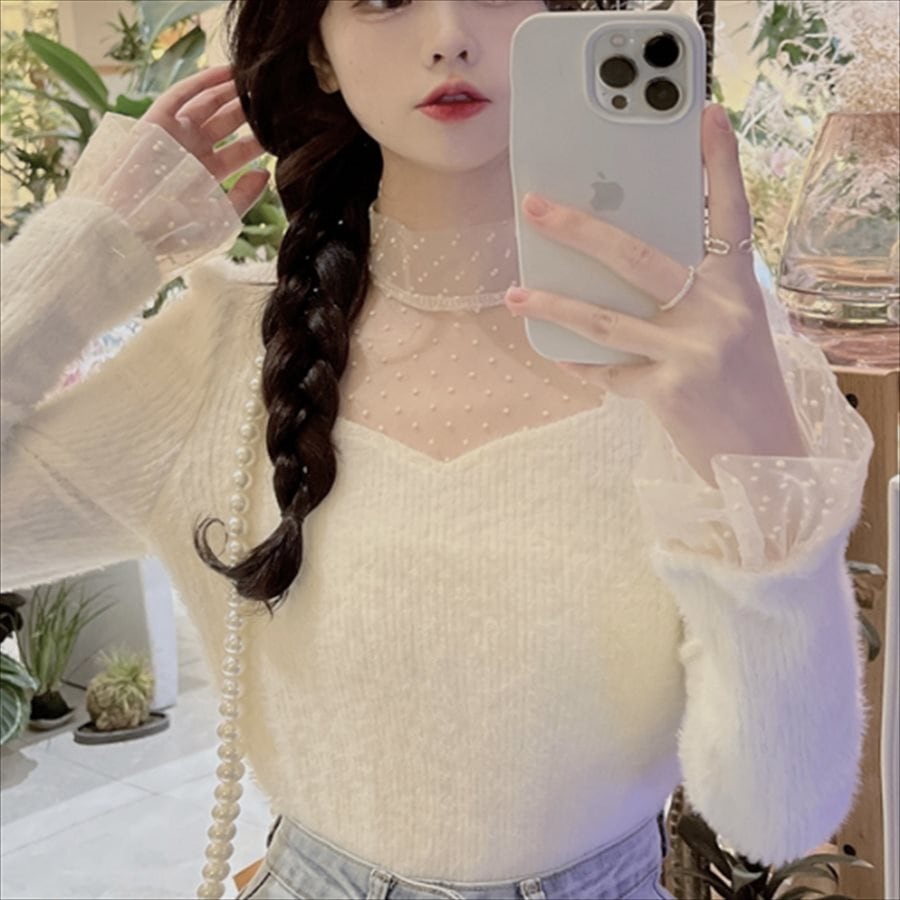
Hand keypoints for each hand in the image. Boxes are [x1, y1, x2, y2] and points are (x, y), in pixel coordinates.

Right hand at [142, 64, 268, 217]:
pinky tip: (227, 71)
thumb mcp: (220, 217)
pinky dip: (202, 82)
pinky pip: (181, 94)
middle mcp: (190, 152)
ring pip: (206, 106)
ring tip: (255, 77)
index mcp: (205, 176)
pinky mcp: (155, 122)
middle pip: (225, 125)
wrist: (132, 229)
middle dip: (248, 110)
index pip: (238, 151)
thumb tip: (265, 174)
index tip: (284, 129)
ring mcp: (173, 135)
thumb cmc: (173, 231)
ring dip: (230, 91)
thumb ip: (244, 196)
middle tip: (273, 98)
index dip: (258, 139)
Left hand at [503, 104, 806, 486]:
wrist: (762, 457)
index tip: (707, 114)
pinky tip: (561, 355)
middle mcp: (718, 313)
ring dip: (553, 306)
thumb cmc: (743, 384)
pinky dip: (583, 364)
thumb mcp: (733, 327)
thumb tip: (616, 265)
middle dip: (579, 229)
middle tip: (535, 207)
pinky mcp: (668, 392)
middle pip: (637, 257)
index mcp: (739, 288)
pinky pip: (608, 371)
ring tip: (514, 295)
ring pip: (604, 320)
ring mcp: (691, 352)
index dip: (720, 163)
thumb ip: (692, 294)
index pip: (732, 213)